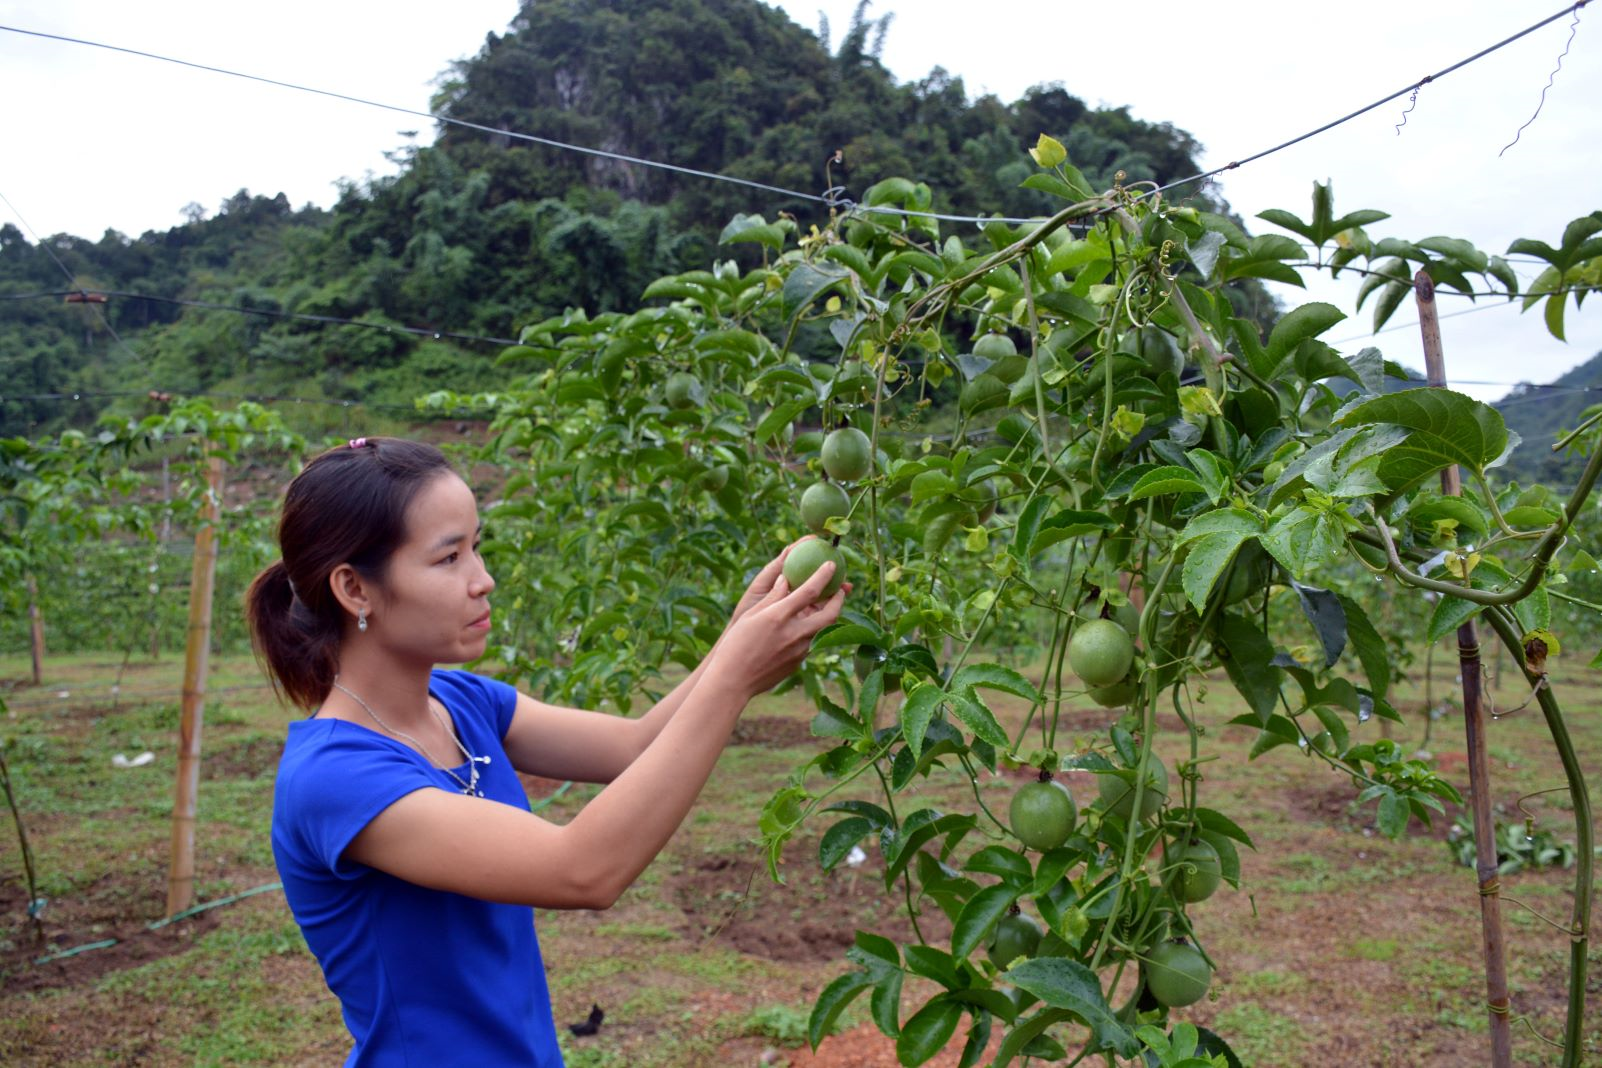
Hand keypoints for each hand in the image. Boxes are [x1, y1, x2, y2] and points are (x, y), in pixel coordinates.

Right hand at [710, 552, 847, 700]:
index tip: (831, 565)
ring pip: (824, 630)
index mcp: (778, 616)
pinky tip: (809, 625)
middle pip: (830, 614)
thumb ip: (772, 597)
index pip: (809, 591)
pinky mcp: (798, 663)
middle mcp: (793, 633)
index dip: (823, 576)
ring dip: (830, 615)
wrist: (733, 681)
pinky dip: (815, 630)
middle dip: (839, 599)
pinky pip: (812, 642)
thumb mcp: (750, 615)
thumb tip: (786, 579)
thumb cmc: (736, 644)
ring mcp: (798, 651)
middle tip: (841, 589)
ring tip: (828, 605)